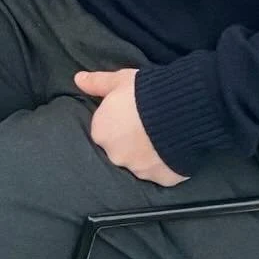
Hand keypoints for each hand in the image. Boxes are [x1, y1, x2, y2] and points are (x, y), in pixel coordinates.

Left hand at [74, 68, 185, 186]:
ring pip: (141, 164)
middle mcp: (116, 156)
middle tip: (148, 124)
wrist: (180, 109)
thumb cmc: (144, 92)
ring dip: (148, 154)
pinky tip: (174, 148)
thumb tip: (78, 79)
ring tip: (164, 135)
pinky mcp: (162, 179)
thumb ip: (97, 83)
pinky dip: (166, 164)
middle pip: (121, 150)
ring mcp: (139, 170)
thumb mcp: (119, 81)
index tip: (132, 113)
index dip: (119, 122)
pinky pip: (162, 173)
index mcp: (102, 134)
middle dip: (132, 141)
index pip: (105, 131)